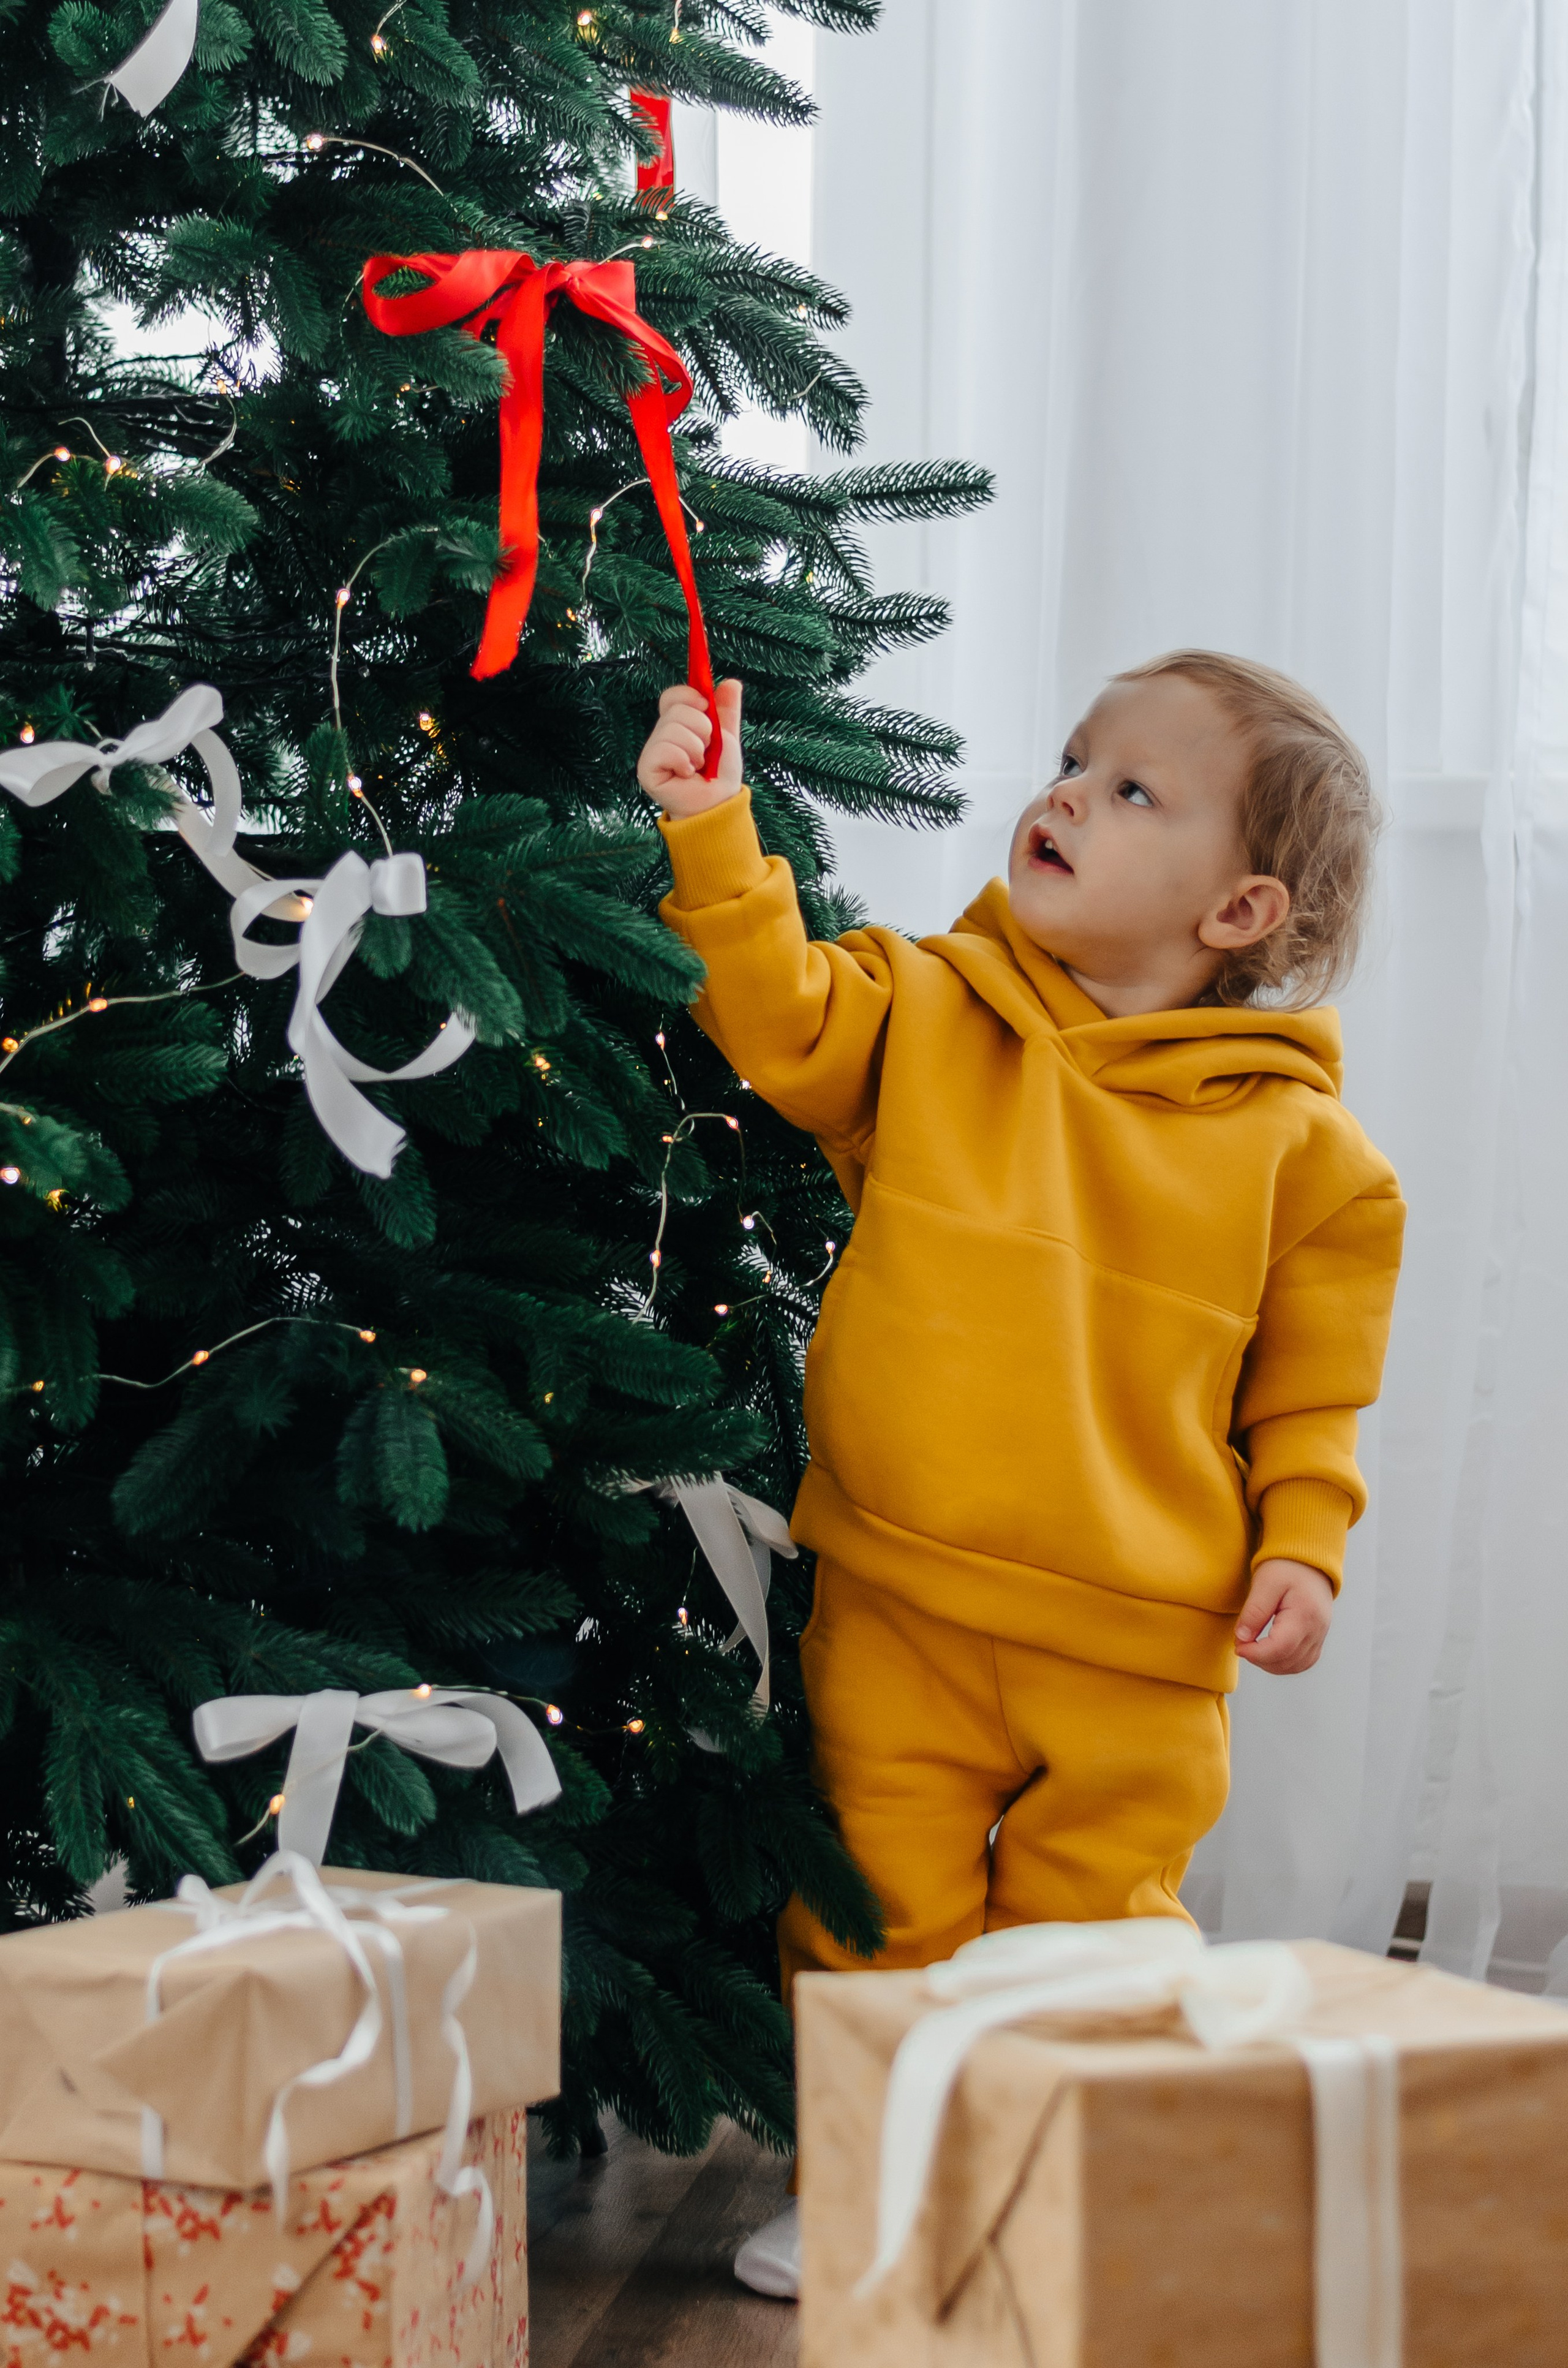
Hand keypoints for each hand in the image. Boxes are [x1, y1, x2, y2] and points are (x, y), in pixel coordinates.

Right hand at [636, 678, 744, 816]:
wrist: (719, 803)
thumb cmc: (720, 774)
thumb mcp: (727, 736)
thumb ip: (727, 710)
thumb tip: (731, 682)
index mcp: (677, 724)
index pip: (672, 696)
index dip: (689, 696)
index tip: (706, 707)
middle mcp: (661, 736)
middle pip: (676, 710)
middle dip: (702, 729)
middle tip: (705, 752)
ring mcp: (652, 752)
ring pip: (672, 729)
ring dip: (695, 749)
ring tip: (697, 766)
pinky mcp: (647, 769)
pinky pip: (665, 750)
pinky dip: (683, 761)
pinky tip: (686, 774)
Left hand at [1234, 1558, 1334, 1673]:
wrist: (1308, 1559)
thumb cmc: (1286, 1566)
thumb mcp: (1265, 1583)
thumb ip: (1254, 1612)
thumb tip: (1242, 1638)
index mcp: (1305, 1615)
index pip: (1279, 1648)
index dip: (1255, 1654)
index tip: (1238, 1647)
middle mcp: (1317, 1630)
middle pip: (1287, 1661)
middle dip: (1260, 1659)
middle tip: (1242, 1645)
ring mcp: (1320, 1635)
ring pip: (1296, 1666)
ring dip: (1271, 1664)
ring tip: (1254, 1648)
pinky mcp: (1318, 1637)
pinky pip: (1304, 1661)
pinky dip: (1285, 1663)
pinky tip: (1270, 1653)